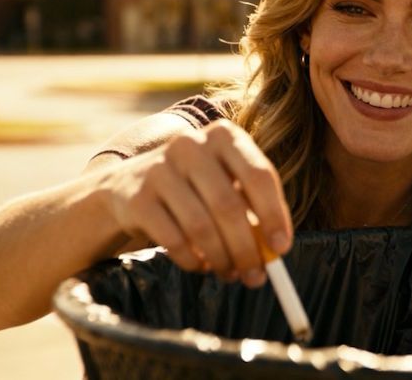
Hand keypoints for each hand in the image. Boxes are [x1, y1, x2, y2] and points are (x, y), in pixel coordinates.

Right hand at [104, 119, 291, 286]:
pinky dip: (192, 261)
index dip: (274, 215)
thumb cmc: (195, 187)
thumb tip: (275, 251)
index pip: (259, 175)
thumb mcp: (226, 183)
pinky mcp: (137, 197)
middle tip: (256, 276)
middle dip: (247, 248)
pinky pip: (173, 239)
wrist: (130, 184)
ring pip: (201, 226)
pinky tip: (201, 266)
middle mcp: (191, 145)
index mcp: (224, 136)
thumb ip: (253, 210)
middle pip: (229, 205)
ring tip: (230, 273)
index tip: (281, 249)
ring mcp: (160, 169)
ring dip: (221, 258)